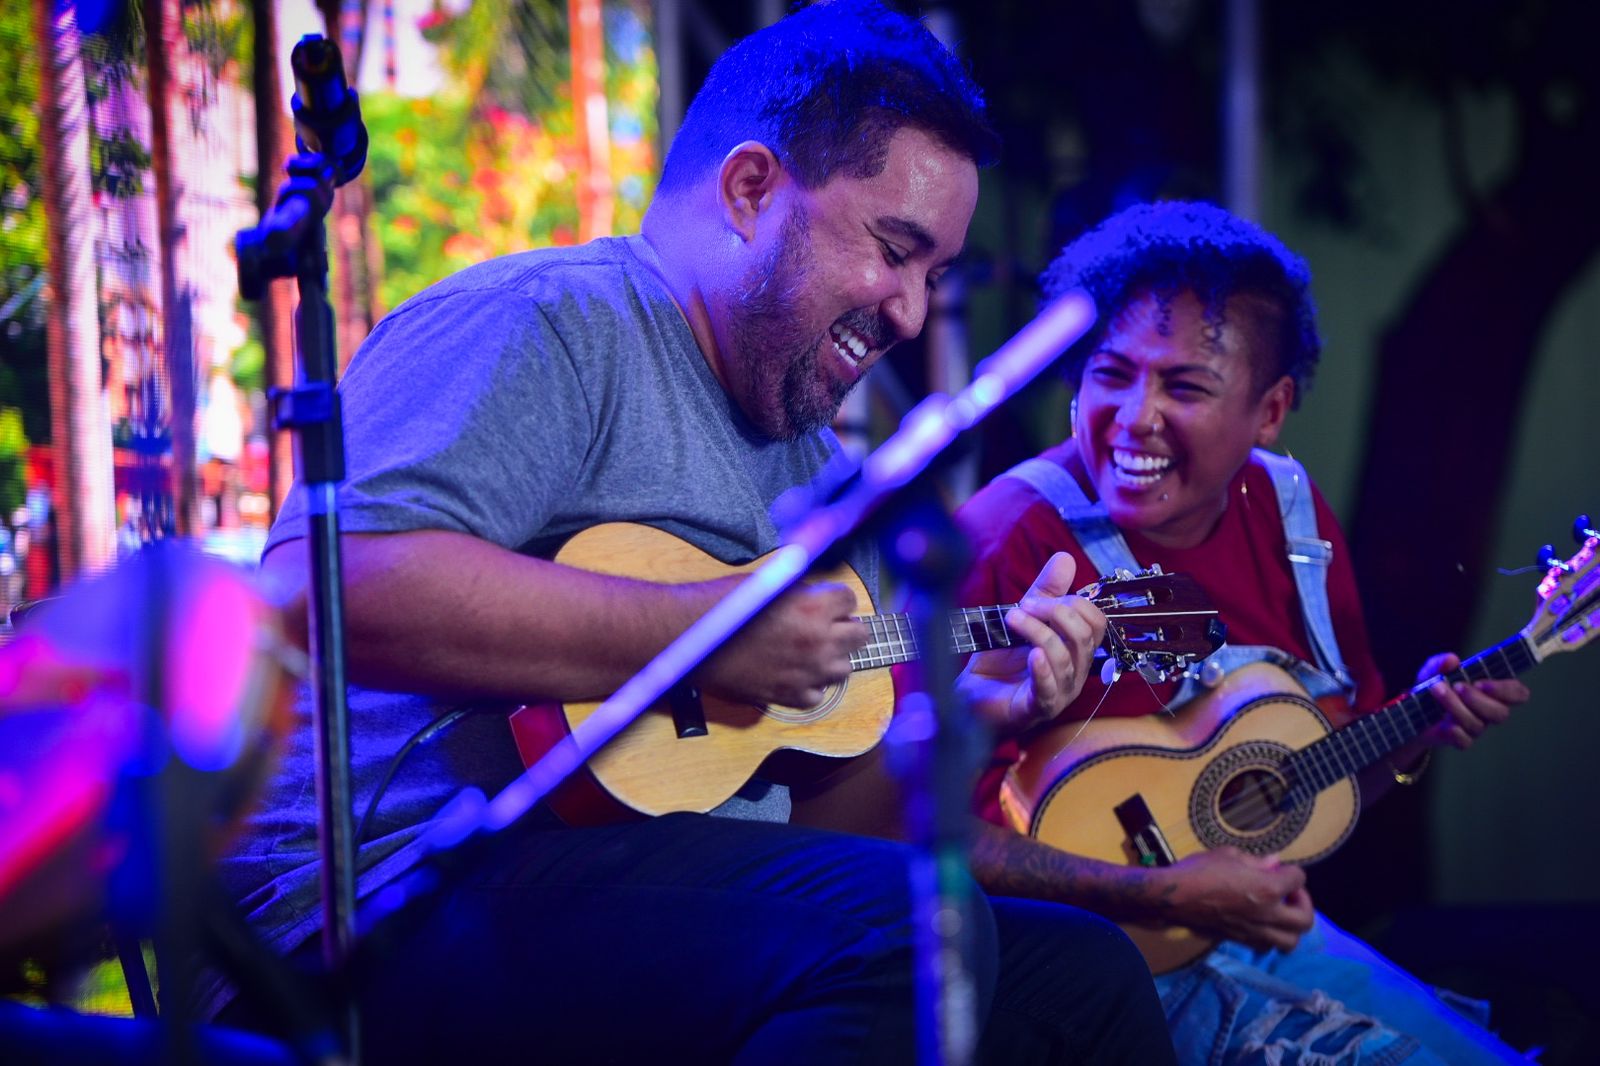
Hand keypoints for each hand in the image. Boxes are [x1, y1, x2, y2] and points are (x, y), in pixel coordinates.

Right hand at [696, 579, 867, 707]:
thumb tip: (817, 593)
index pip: (850, 600)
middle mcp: (817, 641)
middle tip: (826, 625)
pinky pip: (818, 695)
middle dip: (844, 627)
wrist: (690, 637)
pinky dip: (810, 685)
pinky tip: (794, 673)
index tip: (827, 602)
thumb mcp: (768, 583)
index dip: (837, 600)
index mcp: (813, 607)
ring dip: (832, 658)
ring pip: (845, 668)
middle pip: (859, 635)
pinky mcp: (788, 696)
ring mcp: (806, 672)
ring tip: (811, 651)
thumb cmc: (723, 605)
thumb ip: (800, 590)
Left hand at [958, 553, 1105, 733]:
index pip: (1095, 623)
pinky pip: (1049, 691)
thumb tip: (1065, 558)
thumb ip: (1044, 592)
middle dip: (1057, 613)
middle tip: (1023, 605)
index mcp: (1075, 651)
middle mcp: (1074, 673)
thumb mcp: (1022, 619)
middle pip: (1085, 638)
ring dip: (1039, 633)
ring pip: (1066, 659)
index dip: (1073, 604)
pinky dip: (1043, 670)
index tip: (1036, 597)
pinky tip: (1033, 656)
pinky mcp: (1036, 709)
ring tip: (1013, 619)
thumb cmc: (999, 663)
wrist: (968, 696)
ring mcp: (1058, 694)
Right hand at [1155, 846, 1313, 952]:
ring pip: (1291, 942)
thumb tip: (1275, 863)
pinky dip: (1271, 936)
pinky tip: (1260, 922)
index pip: (1298, 879)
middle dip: (1302, 903)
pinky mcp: (1241, 941)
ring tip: (1279, 912)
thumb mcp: (1228, 855)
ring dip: (1291, 926)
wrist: (1173, 898)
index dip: (1291, 871)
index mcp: (1268, 888)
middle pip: (1305, 919)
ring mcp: (1255, 932)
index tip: (1279, 869)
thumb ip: (1256, 861)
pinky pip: (1267, 946)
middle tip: (1287, 893)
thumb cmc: (1199, 870)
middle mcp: (1267, 915)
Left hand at [1416, 652, 1528, 750]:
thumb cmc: (1433, 686)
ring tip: (1437, 690)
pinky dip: (1453, 731)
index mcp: (1492, 691)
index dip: (1507, 690)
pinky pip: (1464, 741)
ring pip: (1477, 725)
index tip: (1480, 683)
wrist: (1413, 710)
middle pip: (1501, 713)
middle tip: (1457, 686)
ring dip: (1456, 707)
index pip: (1518, 693)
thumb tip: (1452, 660)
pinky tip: (1442, 722)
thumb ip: (1440, 663)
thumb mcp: (1432, 671)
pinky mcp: (1461, 740)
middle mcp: (1489, 710)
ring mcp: (1476, 727)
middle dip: (1478, 699)